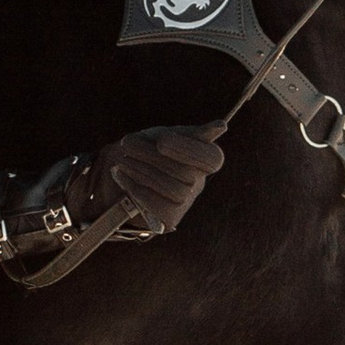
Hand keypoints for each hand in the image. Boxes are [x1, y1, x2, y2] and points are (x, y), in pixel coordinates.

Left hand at [91, 124, 226, 238]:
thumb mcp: (164, 135)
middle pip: (187, 174)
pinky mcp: (170, 217)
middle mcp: (198, 181)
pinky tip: (122, 175)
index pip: (212, 159)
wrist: (123, 173)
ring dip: (143, 172)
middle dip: (153, 157)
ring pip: (175, 190)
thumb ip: (190, 133)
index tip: (161, 141)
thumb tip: (222, 127)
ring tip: (122, 159)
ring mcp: (186, 201)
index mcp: (202, 158)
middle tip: (127, 143)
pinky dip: (137, 188)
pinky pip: (160, 206)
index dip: (189, 150)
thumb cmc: (148, 149)